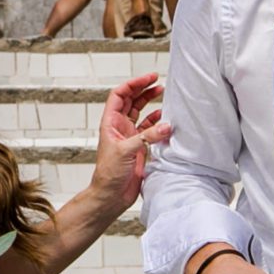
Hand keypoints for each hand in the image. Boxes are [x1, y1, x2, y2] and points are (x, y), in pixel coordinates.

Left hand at [90, 73, 168, 211]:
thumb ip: (146, 137)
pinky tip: (164, 119)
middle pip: (131, 100)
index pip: (120, 95)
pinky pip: (149, 129)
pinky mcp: (139, 148)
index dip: (133, 84)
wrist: (111, 195)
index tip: (148, 78)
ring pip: (140, 113)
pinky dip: (157, 122)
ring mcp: (129, 136)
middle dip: (143, 89)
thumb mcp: (125, 151)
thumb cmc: (108, 174)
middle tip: (157, 80)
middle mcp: (119, 127)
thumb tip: (165, 125)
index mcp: (110, 123)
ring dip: (150, 102)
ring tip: (163, 93)